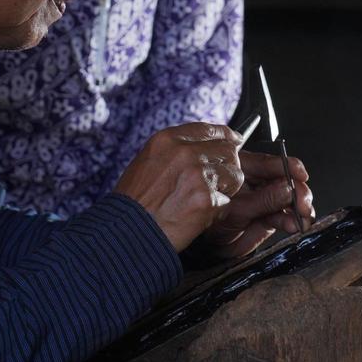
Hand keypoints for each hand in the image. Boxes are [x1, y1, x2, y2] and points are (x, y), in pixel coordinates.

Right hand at [113, 123, 245, 251]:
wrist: (127, 231)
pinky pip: (227, 203)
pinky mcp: (206, 200)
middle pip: (228, 151)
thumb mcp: (148, 162)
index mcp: (168, 140)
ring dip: (225, 190)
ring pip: (234, 176)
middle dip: (227, 166)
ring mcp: (198, 175)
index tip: (234, 141)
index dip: (226, 136)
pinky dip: (217, 212)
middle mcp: (185, 153)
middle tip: (217, 183)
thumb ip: (176, 151)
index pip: (210, 129)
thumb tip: (205, 147)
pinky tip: (198, 217)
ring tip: (203, 202)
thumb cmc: (134, 202)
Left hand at [195, 149, 314, 260]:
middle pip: (285, 180)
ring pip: (289, 199)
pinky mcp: (272, 216)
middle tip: (302, 203)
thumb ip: (263, 200)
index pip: (269, 163)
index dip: (289, 167)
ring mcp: (266, 199)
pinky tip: (295, 224)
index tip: (300, 175)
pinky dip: (293, 220)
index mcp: (243, 169)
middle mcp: (257, 182)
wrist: (210, 247)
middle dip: (298, 192)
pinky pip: (286, 216)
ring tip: (300, 218)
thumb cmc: (212, 223)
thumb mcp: (237, 210)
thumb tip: (287, 189)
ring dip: (298, 209)